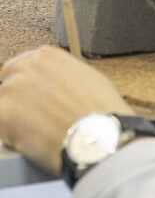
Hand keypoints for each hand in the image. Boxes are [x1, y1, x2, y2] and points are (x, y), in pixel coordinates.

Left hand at [0, 47, 130, 174]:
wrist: (98, 136)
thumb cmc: (101, 111)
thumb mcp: (88, 78)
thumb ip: (62, 75)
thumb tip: (54, 85)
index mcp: (45, 57)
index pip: (20, 67)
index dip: (26, 86)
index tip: (31, 98)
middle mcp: (25, 68)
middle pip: (9, 86)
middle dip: (19, 102)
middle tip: (36, 118)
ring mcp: (11, 90)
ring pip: (4, 107)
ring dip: (16, 120)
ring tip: (42, 132)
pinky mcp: (3, 114)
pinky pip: (2, 128)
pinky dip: (13, 136)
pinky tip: (36, 140)